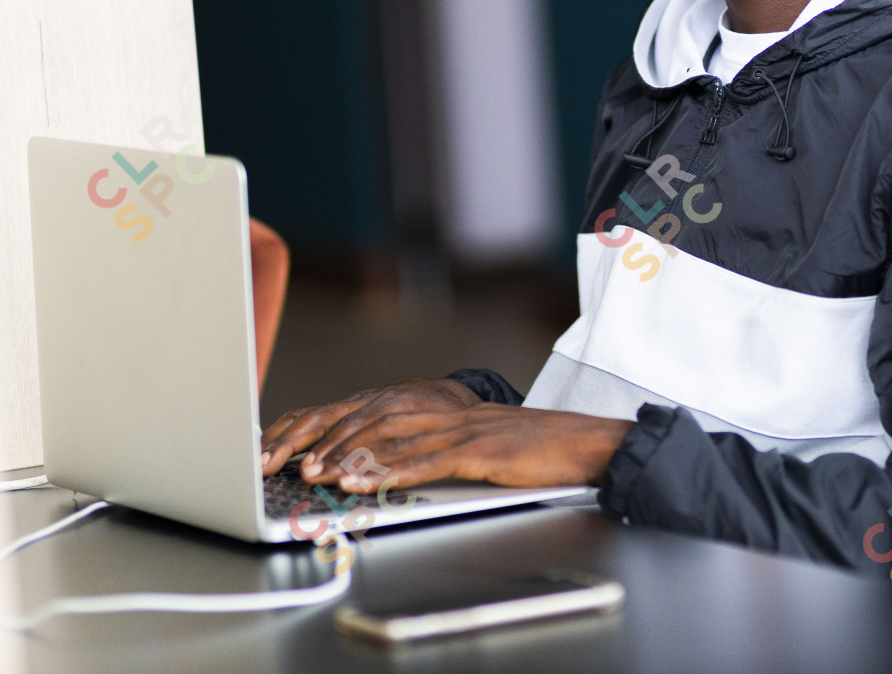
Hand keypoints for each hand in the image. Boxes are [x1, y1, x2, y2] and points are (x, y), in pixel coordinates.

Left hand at [295, 403, 632, 490]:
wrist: (587, 444)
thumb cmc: (539, 451)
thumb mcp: (485, 444)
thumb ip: (447, 447)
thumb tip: (402, 466)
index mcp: (451, 409)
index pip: (386, 408)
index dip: (345, 425)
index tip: (313, 443)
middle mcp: (452, 412)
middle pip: (381, 417)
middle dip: (337, 439)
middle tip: (303, 460)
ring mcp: (466, 429)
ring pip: (397, 435)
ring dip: (353, 455)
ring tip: (321, 472)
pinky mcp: (481, 451)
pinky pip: (428, 460)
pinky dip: (391, 471)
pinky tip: (366, 483)